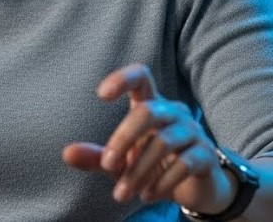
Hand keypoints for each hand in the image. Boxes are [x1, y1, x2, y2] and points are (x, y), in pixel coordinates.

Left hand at [63, 64, 236, 213]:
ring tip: (122, 193)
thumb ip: (96, 157)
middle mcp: (173, 112)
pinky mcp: (206, 155)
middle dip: (123, 138)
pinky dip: (162, 181)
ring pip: (163, 142)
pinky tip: (146, 196)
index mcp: (150, 105)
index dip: (122, 79)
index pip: (140, 77)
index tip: (100, 95)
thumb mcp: (121, 163)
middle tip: (107, 164)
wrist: (193, 188)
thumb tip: (66, 154)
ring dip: (139, 170)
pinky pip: (186, 163)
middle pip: (147, 112)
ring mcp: (193, 132)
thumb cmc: (151, 165)